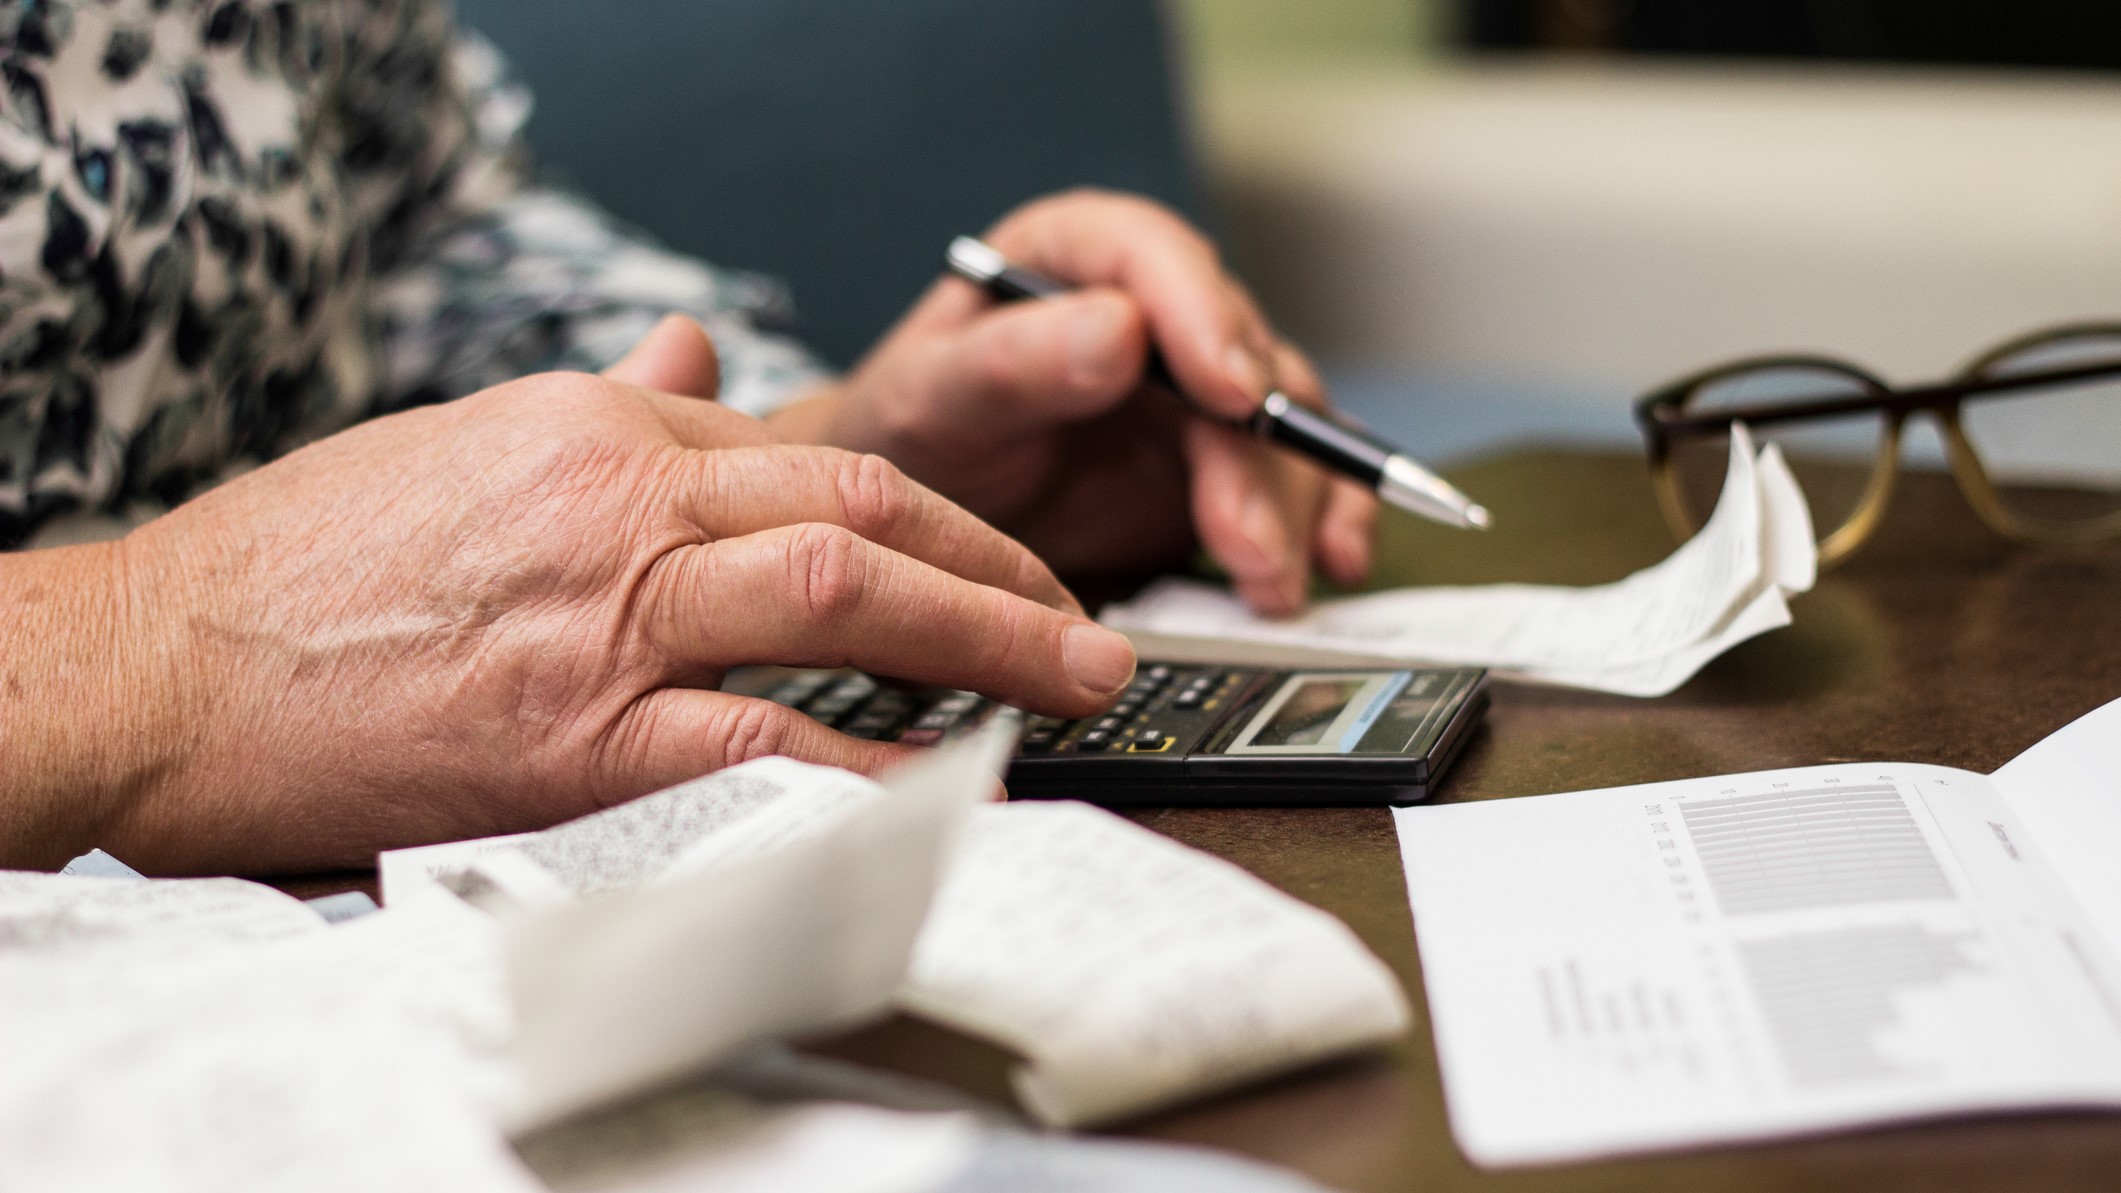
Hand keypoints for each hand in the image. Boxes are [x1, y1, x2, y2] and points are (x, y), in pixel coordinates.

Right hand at [0, 318, 1135, 873]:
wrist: (164, 662)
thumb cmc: (308, 564)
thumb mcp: (468, 443)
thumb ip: (609, 403)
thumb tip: (703, 356)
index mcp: (603, 431)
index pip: (821, 453)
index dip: (941, 513)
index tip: (1000, 564)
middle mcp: (622, 500)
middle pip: (867, 507)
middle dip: (1004, 566)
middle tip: (1089, 623)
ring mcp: (606, 611)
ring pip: (846, 594)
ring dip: (987, 637)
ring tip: (1075, 679)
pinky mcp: (575, 731)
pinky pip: (763, 734)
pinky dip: (871, 757)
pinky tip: (949, 777)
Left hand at [768, 190, 1377, 615]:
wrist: (911, 524)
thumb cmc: (911, 437)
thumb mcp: (931, 401)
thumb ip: (1010, 364)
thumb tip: (1119, 329)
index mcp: (1075, 257)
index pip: (1154, 258)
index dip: (1202, 318)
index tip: (1229, 392)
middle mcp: (1156, 311)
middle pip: (1239, 357)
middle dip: (1254, 456)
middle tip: (1243, 540)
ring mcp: (1199, 392)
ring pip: (1282, 429)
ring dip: (1291, 507)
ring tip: (1270, 586)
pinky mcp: (1225, 463)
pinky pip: (1297, 478)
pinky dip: (1325, 520)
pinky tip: (1334, 562)